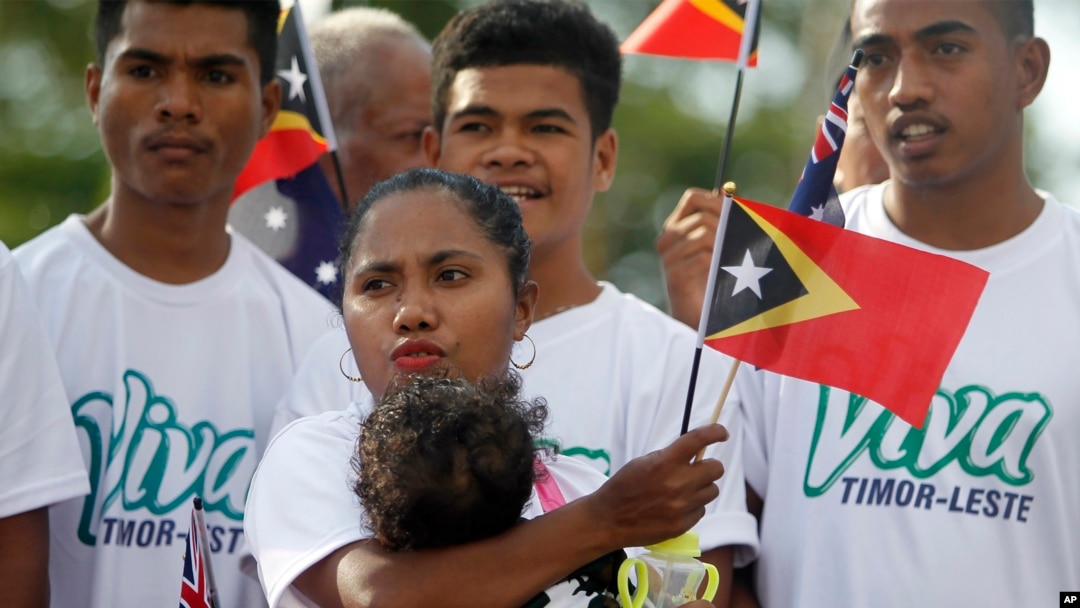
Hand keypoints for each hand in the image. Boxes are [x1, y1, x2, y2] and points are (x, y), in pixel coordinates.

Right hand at [584, 424, 727, 548]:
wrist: (609, 520)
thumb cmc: (624, 486)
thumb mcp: (643, 463)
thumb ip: (670, 457)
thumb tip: (695, 453)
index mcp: (665, 462)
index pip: (699, 440)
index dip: (715, 432)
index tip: (722, 433)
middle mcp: (677, 484)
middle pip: (716, 468)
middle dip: (709, 466)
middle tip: (697, 468)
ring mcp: (681, 506)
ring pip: (712, 490)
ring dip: (702, 487)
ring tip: (682, 490)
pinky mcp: (682, 525)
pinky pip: (701, 510)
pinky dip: (692, 506)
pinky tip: (674, 507)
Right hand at [656, 188, 723, 327]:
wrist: (699, 317)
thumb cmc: (711, 278)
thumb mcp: (718, 243)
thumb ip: (721, 217)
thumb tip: (727, 188)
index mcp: (675, 227)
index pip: (693, 198)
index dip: (716, 202)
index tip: (734, 214)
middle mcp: (667, 240)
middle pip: (702, 217)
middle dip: (726, 228)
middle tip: (739, 242)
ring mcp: (668, 258)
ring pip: (703, 236)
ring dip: (724, 247)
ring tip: (731, 261)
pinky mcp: (675, 276)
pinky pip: (703, 258)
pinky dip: (717, 264)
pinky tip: (720, 274)